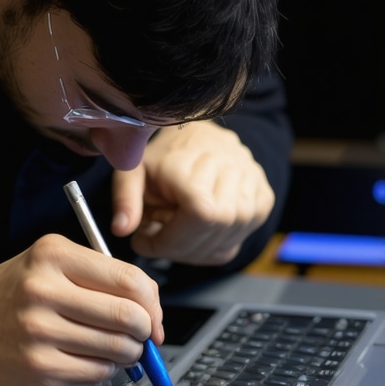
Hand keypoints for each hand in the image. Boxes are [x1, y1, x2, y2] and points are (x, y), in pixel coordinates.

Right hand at [0, 234, 162, 385]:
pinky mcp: (40, 371)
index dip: (153, 302)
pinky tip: (83, 361)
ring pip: (118, 351)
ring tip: (110, 348)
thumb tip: (150, 309)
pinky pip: (97, 376)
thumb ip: (100, 276)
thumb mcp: (49, 264)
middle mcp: (45, 292)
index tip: (154, 316)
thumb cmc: (10, 296)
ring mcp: (40, 335)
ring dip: (126, 354)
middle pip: (130, 317)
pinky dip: (101, 372)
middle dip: (146, 331)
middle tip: (141, 335)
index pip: (129, 279)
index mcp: (53, 256)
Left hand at [111, 120, 274, 264]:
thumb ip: (125, 199)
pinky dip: (220, 242)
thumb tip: (122, 229)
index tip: (144, 241)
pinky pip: (245, 233)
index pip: (200, 214)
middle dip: (182, 248)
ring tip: (178, 236)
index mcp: (195, 158)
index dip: (171, 240)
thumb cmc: (161, 157)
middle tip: (160, 242)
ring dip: (200, 248)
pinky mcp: (263, 192)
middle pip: (217, 228)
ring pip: (232, 235)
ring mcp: (251, 179)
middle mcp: (231, 165)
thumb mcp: (132, 171)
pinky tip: (200, 235)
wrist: (195, 137)